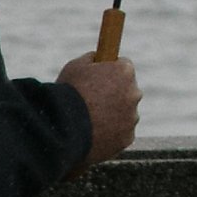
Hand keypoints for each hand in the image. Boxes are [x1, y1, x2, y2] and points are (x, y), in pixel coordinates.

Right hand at [57, 51, 140, 171]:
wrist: (62, 128)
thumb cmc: (67, 93)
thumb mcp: (76, 66)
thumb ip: (92, 60)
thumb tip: (97, 58)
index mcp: (125, 71)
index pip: (124, 66)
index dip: (110, 72)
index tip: (101, 78)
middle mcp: (134, 93)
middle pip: (127, 91)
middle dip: (114, 95)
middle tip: (93, 102)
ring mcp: (132, 117)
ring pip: (125, 114)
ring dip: (113, 116)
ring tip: (89, 121)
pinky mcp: (127, 138)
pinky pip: (121, 134)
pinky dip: (111, 135)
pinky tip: (93, 135)